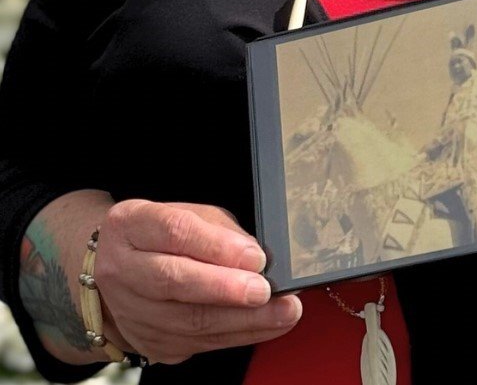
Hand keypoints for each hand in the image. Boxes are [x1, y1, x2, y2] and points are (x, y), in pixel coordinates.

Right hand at [93, 200, 300, 364]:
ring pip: (188, 321)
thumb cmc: (159, 236)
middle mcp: (122, 269)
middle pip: (175, 281)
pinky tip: (265, 325)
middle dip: (226, 289)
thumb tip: (255, 255)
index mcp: (130, 225)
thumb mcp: (186, 213)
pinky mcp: (150, 342)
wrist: (116, 272)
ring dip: (242, 320)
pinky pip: (197, 343)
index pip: (174, 232)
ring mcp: (131, 311)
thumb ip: (218, 230)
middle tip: (265, 290)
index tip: (255, 257)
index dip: (216, 246)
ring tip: (281, 312)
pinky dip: (236, 334)